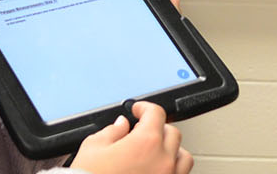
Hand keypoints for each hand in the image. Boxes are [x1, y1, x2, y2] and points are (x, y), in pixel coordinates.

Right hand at [70, 102, 192, 173]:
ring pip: (183, 157)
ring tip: (154, 153)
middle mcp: (163, 160)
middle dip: (157, 128)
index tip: (138, 110)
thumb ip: (112, 131)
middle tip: (141, 131)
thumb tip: (121, 125)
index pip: (156, 113)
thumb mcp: (93, 149)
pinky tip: (155, 171)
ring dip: (171, 150)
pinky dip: (171, 170)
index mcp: (146, 142)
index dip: (145, 108)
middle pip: (172, 133)